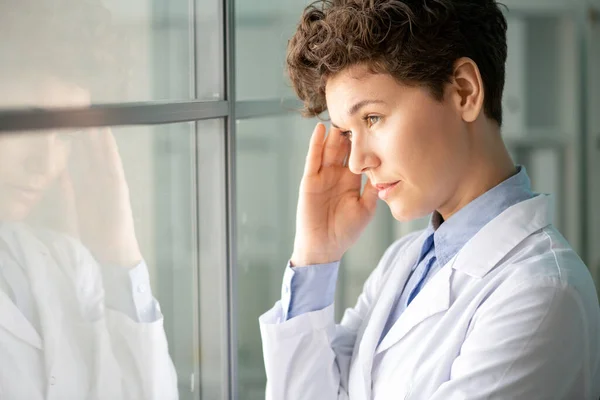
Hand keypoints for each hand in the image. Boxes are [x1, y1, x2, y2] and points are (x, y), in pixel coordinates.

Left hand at [60, 128, 141, 266]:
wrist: (111, 259)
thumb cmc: (92, 241)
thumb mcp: (71, 213)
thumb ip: (67, 193)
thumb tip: (60, 173)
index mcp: (89, 190)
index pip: (82, 161)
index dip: (77, 143)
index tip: (69, 125)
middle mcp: (101, 185)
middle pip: (94, 154)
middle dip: (88, 134)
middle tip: (81, 112)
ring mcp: (112, 187)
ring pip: (104, 156)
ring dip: (99, 136)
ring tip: (93, 115)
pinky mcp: (120, 191)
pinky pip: (114, 166)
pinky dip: (110, 151)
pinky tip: (105, 136)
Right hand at [291, 123, 377, 265]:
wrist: (325, 247)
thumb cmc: (345, 231)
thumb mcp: (366, 209)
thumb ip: (373, 191)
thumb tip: (387, 173)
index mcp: (351, 180)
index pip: (358, 156)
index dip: (365, 142)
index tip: (375, 124)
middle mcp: (337, 174)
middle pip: (343, 148)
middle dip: (350, 132)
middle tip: (359, 113)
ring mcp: (322, 176)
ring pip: (329, 149)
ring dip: (334, 133)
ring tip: (341, 115)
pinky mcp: (310, 180)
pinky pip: (313, 159)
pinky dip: (315, 144)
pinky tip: (320, 129)